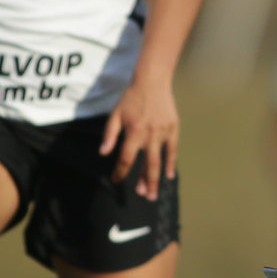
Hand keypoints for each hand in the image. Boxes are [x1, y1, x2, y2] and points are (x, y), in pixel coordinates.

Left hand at [99, 72, 178, 200]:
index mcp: (134, 131)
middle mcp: (150, 134)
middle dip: (145, 183)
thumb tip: (103, 154)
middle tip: (145, 197)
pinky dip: (171, 163)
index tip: (117, 180)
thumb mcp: (115, 114)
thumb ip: (110, 135)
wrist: (152, 81)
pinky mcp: (173, 128)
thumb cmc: (131, 98)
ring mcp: (163, 132)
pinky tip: (169, 175)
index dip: (120, 171)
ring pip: (160, 160)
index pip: (126, 158)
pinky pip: (173, 150)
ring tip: (154, 193)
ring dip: (157, 178)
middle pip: (147, 165)